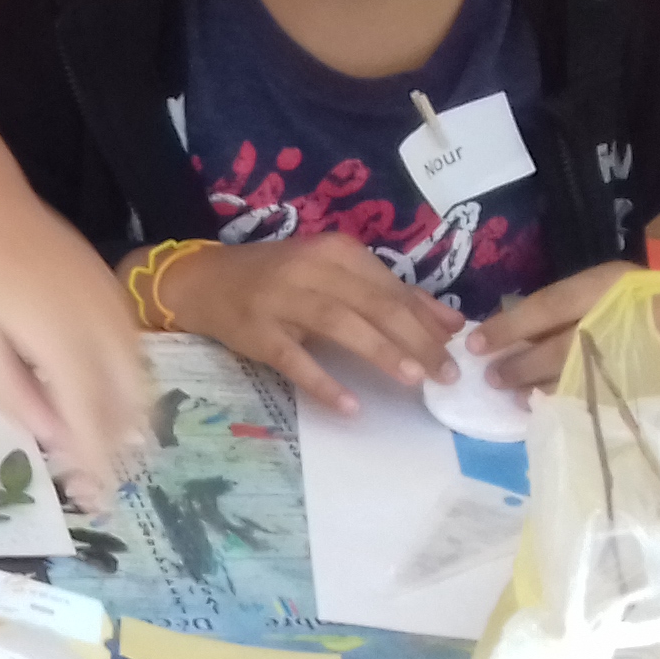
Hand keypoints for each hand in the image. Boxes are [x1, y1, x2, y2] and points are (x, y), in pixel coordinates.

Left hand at [0, 193, 156, 506]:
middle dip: (119, 448)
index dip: (97, 465)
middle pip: (130, 403)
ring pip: (139, 377)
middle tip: (101, 483)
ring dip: (128, 418)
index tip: (97, 501)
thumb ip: (15, 395)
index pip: (92, 421)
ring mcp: (112, 304)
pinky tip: (104, 398)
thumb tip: (54, 437)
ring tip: (106, 449)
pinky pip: (133, 349)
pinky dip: (126, 383)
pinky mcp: (110, 288)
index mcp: (63, 344)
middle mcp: (101, 327)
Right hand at [156, 233, 464, 413]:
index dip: (426, 319)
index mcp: (334, 252)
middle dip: (415, 339)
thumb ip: (390, 295)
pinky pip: (293, 359)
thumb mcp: (334, 276)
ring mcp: (280, 299)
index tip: (456, 350)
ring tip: (413, 380)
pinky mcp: (256, 332)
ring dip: (379, 351)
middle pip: (372, 303)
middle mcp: (309, 269)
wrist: (203, 281)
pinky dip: (322, 381)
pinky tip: (349, 405)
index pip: (391, 286)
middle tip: (444, 374)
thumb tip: (451, 323)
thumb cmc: (277, 278)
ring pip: (339, 323)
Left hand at [471, 260, 659, 391]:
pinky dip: (577, 408)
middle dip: (520, 365)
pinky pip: (608, 403)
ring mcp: (649, 358)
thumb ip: (568, 305)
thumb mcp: (615, 287)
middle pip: (561, 346)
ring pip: (581, 379)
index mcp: (613, 284)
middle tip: (492, 378)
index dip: (509, 327)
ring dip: (542, 391)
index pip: (549, 305)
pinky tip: (555, 410)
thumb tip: (509, 333)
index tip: (476, 344)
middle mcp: (629, 317)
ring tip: (516, 396)